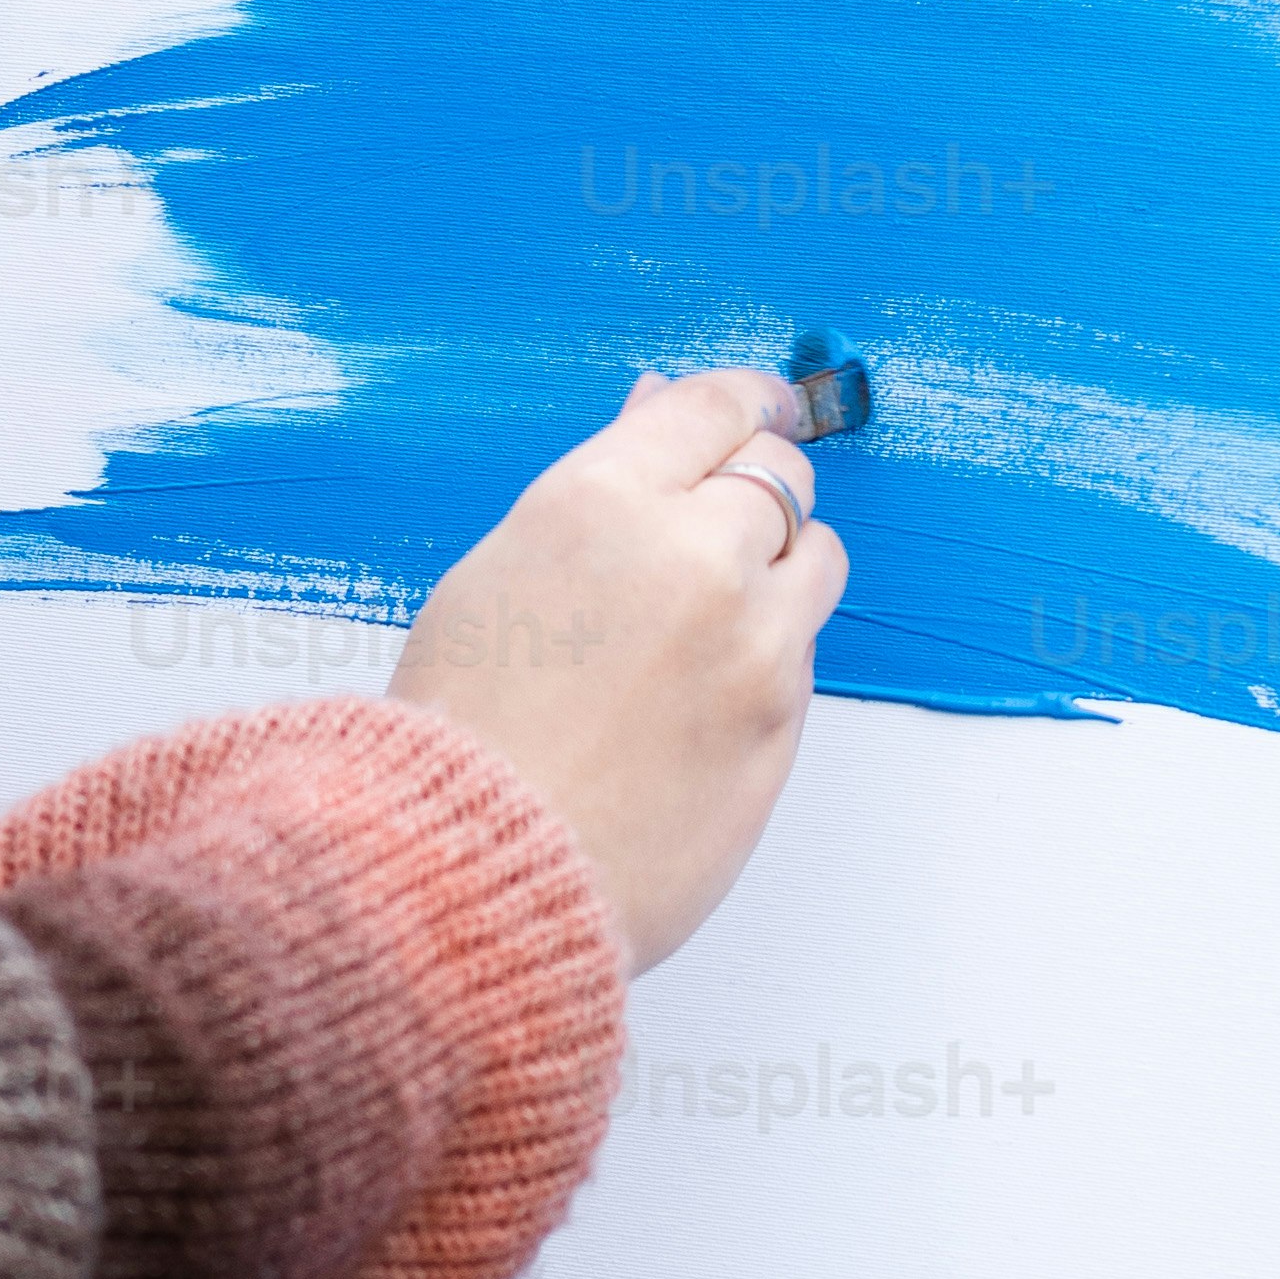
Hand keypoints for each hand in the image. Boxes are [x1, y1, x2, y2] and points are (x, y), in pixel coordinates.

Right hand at [389, 367, 846, 973]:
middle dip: (758, 485)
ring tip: (714, 613)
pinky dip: (769, 655)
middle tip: (731, 512)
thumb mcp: (498, 576)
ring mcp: (753, 642)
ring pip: (818, 558)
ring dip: (781, 566)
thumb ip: (599, 494)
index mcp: (601, 502)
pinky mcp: (785, 721)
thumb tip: (657, 412)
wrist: (472, 877)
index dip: (748, 401)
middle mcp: (694, 556)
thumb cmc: (461, 734)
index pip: (716, 407)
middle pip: (781, 475)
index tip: (766, 404)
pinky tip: (699, 695)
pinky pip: (802, 654)